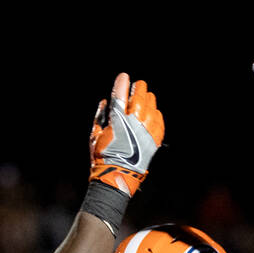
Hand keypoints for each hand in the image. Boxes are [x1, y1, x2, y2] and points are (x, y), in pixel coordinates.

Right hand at [89, 72, 163, 196]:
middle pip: (139, 97)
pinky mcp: (154, 140)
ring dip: (148, 98)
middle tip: (138, 85)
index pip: (120, 96)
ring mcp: (145, 131)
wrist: (117, 176)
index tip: (124, 76)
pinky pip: (158, 120)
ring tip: (146, 96)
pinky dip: (156, 114)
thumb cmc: (103, 157)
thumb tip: (105, 102)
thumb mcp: (94, 136)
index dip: (122, 84)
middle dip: (138, 88)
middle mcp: (133, 123)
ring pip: (151, 106)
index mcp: (116, 121)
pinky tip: (153, 111)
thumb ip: (100, 117)